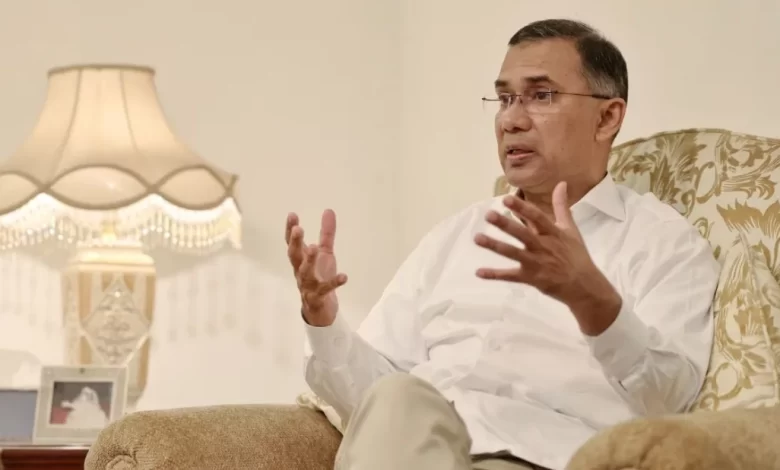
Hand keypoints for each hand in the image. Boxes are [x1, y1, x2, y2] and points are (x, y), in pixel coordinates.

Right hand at [285, 209, 347, 326]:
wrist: (321, 309)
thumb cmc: (320, 277)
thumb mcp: (325, 253)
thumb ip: (326, 234)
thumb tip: (329, 210)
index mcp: (301, 260)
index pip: (292, 243)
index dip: (290, 230)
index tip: (292, 215)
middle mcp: (300, 271)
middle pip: (294, 256)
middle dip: (295, 242)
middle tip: (298, 229)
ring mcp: (308, 285)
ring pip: (305, 273)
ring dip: (308, 260)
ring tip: (314, 248)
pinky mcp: (318, 297)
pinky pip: (325, 290)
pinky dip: (334, 283)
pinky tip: (343, 277)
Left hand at [474, 182, 620, 332]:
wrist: (584, 286)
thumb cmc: (576, 255)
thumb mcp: (570, 229)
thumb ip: (561, 206)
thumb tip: (561, 183)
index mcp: (552, 233)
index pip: (536, 217)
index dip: (522, 208)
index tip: (506, 198)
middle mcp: (543, 246)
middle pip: (522, 234)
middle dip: (505, 224)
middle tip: (488, 215)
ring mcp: (536, 263)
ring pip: (512, 253)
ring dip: (494, 246)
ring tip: (477, 238)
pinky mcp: (531, 278)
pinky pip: (510, 276)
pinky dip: (495, 275)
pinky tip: (478, 272)